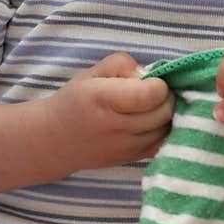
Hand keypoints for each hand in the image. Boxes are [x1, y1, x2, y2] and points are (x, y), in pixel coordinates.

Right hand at [43, 53, 174, 173]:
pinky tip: (152, 122)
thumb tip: (148, 76)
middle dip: (165, 97)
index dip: (158, 84)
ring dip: (166, 115)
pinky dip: (163, 130)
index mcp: (103, 99)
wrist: (56, 141)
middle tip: (152, 92)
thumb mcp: (92, 73)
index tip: (148, 81)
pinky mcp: (133, 159)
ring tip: (150, 107)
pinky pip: (163, 143)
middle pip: (164, 111)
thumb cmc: (76, 101)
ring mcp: (126, 148)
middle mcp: (116, 127)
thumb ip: (122, 64)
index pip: (151, 95)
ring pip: (167, 128)